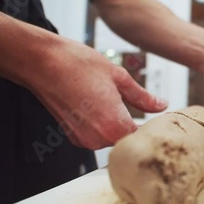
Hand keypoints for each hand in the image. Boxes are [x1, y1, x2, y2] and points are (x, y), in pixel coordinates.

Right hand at [25, 38, 167, 149]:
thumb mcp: (119, 76)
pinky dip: (101, 125)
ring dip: (117, 125)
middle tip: (138, 107)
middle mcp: (98, 139)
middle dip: (135, 126)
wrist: (42, 62)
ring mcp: (84, 140)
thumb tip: (161, 105)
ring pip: (112, 139)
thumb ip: (143, 97)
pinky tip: (98, 106)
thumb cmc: (77, 65)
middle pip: (128, 140)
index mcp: (114, 126)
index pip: (143, 137)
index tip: (157, 117)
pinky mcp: (73, 136)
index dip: (152, 127)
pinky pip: (97, 136)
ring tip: (114, 102)